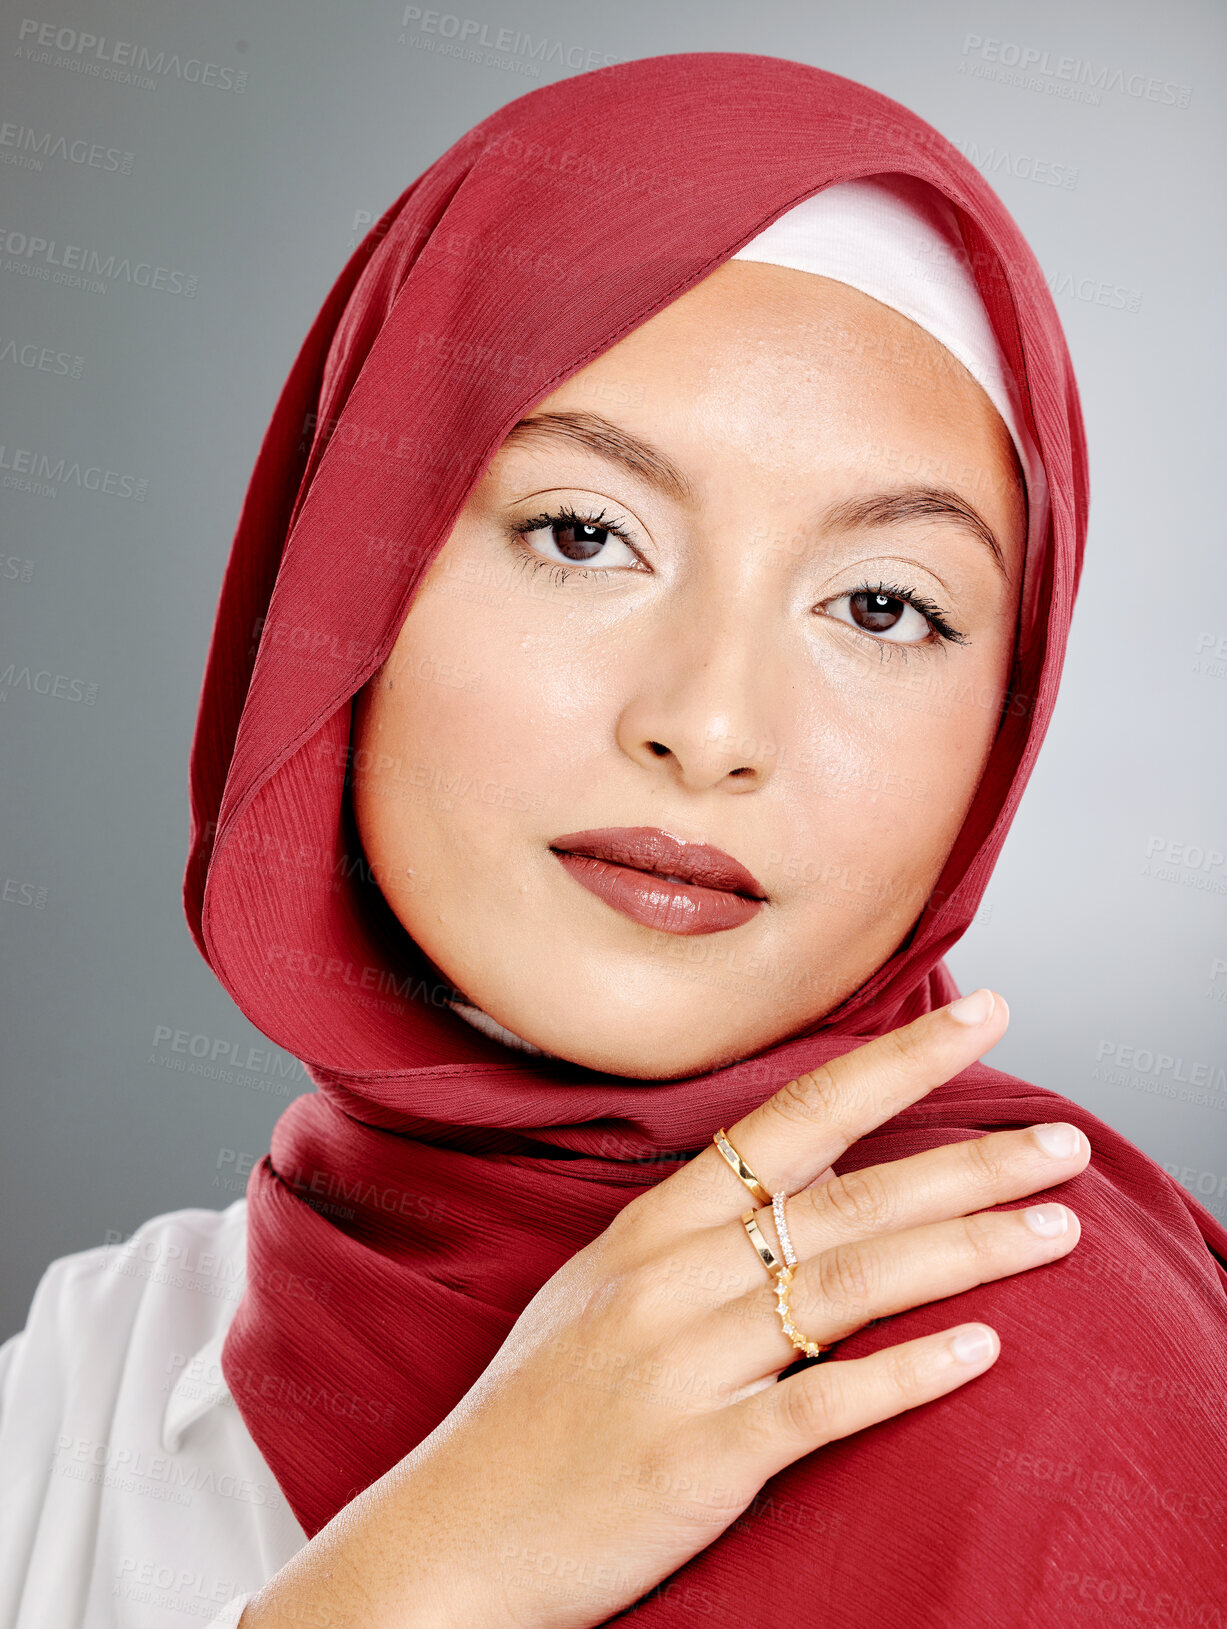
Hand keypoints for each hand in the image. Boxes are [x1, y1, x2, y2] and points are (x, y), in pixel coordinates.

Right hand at [241, 988, 1088, 1628]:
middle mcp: (672, 1279)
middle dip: (967, 1159)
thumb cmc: (534, 1409)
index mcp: (651, 1227)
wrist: (451, 1535)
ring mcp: (684, 1366)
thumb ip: (703, 1229)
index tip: (980, 1015)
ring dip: (965, 1253)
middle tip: (1063, 1139)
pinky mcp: (698, 1461)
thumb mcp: (604, 1289)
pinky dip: (904, 1377)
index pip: (794, 1119)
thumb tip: (813, 1171)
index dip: (894, 1065)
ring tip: (1057, 1229)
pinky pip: (819, 1408)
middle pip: (846, 1198)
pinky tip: (981, 1351)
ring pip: (848, 1286)